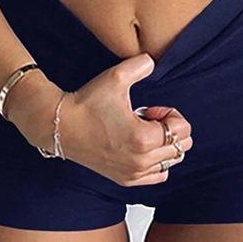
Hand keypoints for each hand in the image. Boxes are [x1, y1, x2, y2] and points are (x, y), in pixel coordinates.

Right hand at [8, 53, 193, 185]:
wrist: (60, 126)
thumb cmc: (86, 103)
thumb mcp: (116, 77)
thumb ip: (141, 65)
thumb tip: (152, 62)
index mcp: (143, 138)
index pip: (182, 129)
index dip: (170, 113)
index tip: (149, 109)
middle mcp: (141, 161)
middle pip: (182, 147)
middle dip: (169, 128)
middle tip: (147, 119)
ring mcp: (133, 173)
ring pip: (171, 162)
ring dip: (163, 144)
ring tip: (142, 131)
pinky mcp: (125, 180)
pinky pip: (157, 176)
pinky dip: (156, 161)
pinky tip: (140, 147)